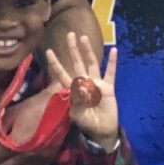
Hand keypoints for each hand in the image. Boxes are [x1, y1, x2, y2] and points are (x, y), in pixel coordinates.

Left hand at [46, 31, 119, 146]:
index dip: (56, 63)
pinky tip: (114, 50)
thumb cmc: (87, 122)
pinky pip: (110, 73)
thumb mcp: (78, 114)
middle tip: (69, 35)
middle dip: (72, 49)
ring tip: (84, 38)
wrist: (102, 129)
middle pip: (77, 62)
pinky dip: (112, 62)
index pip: (62, 73)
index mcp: (73, 89)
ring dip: (88, 51)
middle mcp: (84, 82)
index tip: (49, 51)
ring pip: (92, 63)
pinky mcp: (108, 87)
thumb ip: (78, 100)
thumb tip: (82, 86)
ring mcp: (97, 83)